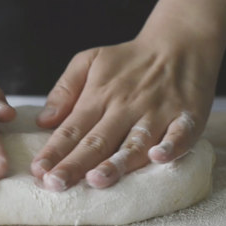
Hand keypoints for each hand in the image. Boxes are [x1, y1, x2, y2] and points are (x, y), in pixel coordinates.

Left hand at [31, 33, 219, 190]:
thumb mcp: (90, 60)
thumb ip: (65, 89)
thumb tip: (43, 121)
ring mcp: (157, 113)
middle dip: (75, 164)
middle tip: (55, 184)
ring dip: (116, 162)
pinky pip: (180, 134)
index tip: (38, 172)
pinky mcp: (187, 117)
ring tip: (96, 180)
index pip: (71, 128)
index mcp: (99, 96)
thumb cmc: (129, 59)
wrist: (181, 41)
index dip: (54, 151)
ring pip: (134, 142)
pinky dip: (171, 146)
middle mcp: (126, 107)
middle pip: (97, 141)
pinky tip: (158, 158)